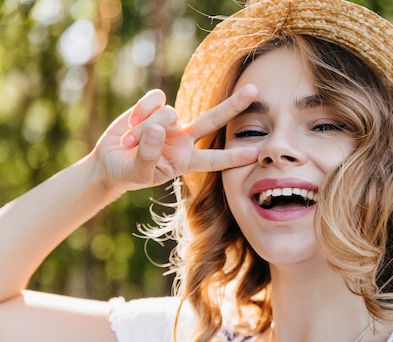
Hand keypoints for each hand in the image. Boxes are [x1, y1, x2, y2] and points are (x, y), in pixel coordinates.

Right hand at [92, 85, 259, 191]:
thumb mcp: (138, 173)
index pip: (215, 160)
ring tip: (130, 143)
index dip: (234, 157)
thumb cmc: (128, 172)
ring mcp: (171, 122)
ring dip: (145, 127)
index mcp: (187, 161)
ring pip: (169, 114)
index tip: (256, 154)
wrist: (109, 162)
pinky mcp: (155, 107)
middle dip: (233, 106)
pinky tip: (130, 123)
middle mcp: (184, 139)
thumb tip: (158, 129)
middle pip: (213, 120)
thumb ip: (148, 154)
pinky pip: (156, 100)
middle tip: (254, 90)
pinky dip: (141, 110)